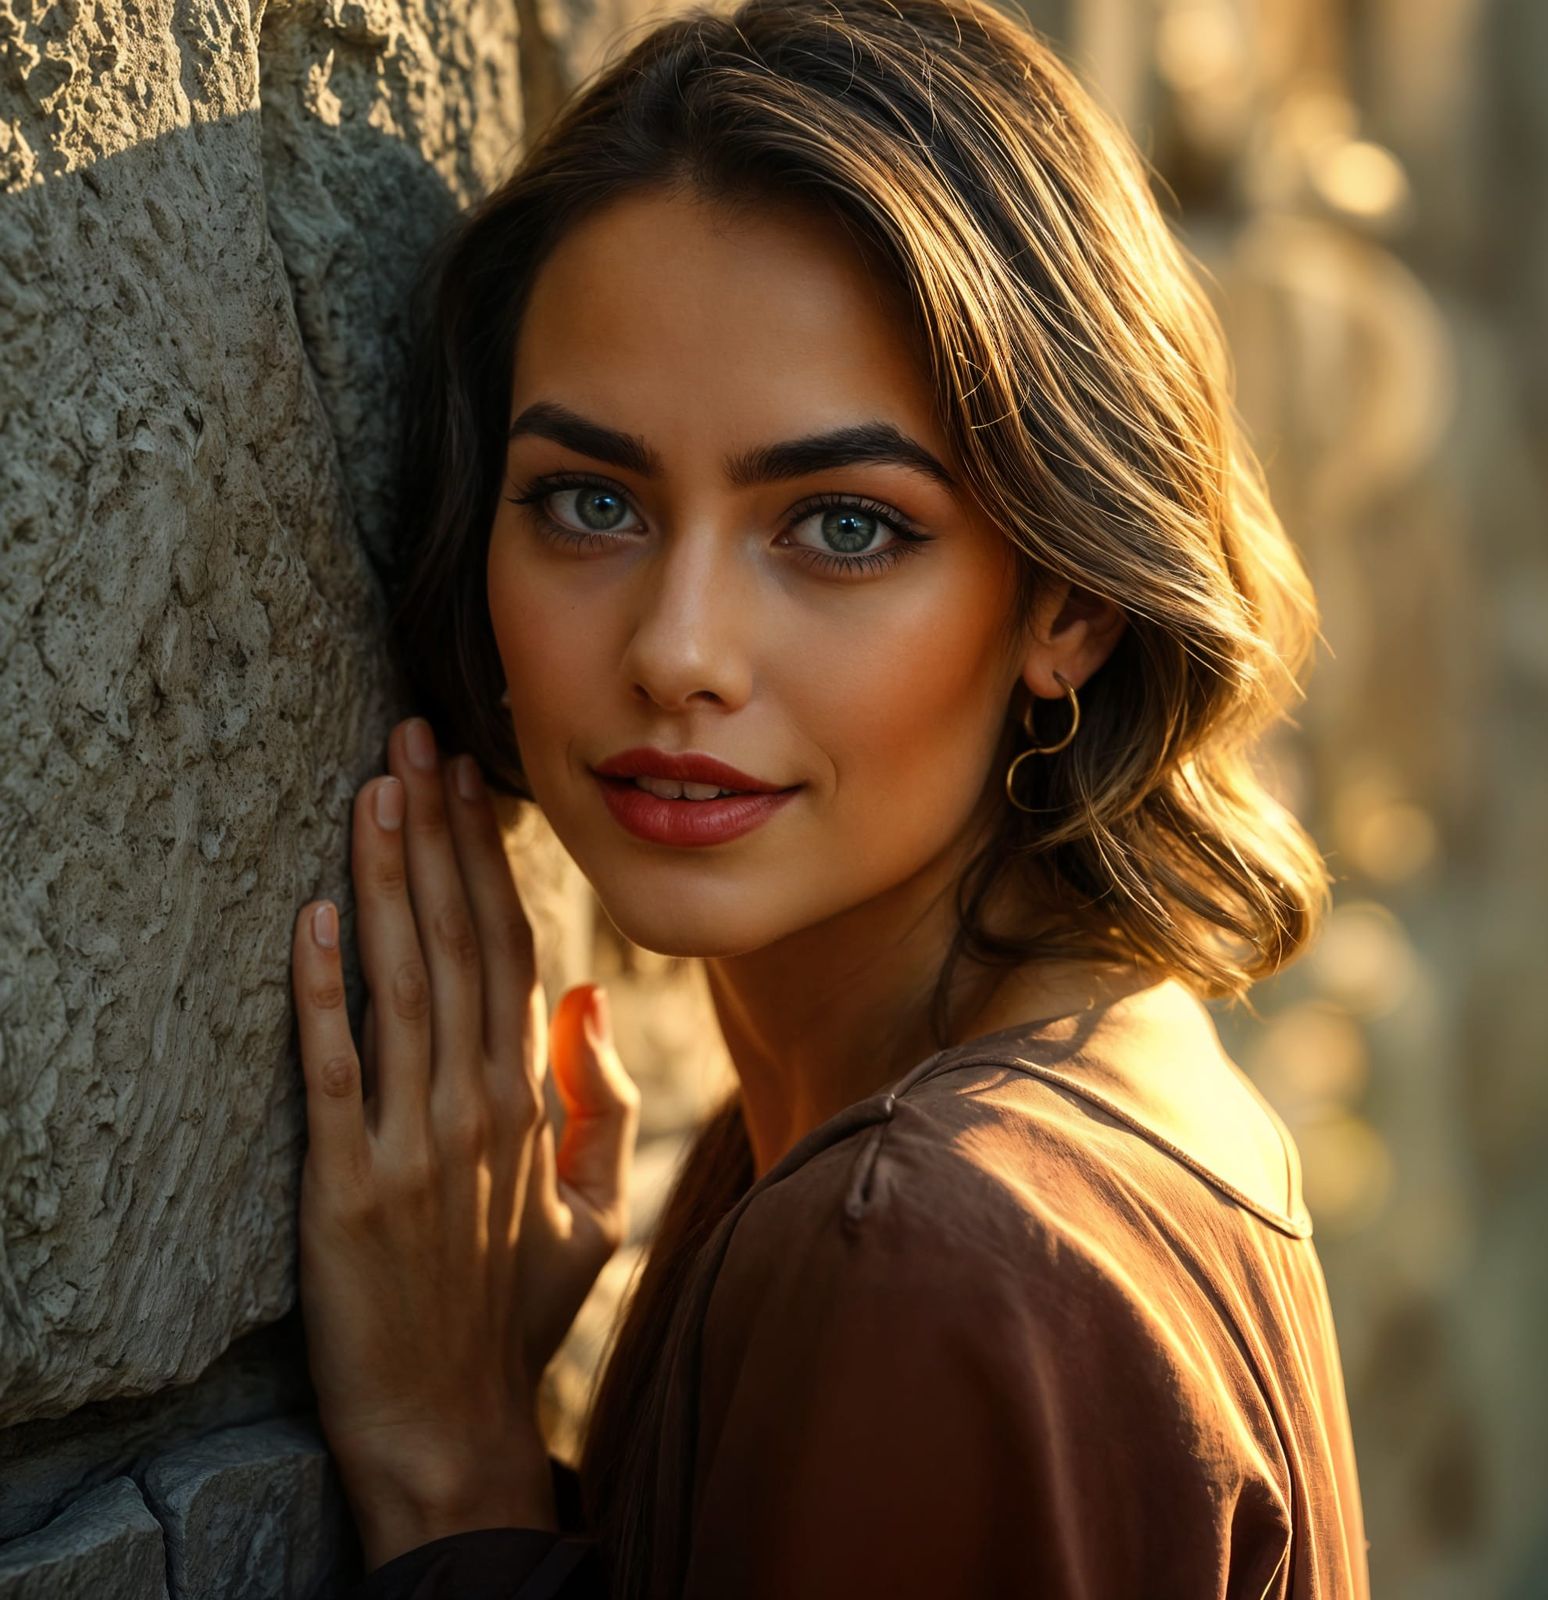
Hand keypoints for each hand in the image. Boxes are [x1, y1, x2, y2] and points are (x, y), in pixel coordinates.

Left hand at [290, 716, 639, 1546]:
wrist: (454, 1421)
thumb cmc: (521, 1314)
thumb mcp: (595, 1212)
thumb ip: (598, 1103)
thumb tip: (588, 1000)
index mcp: (530, 1099)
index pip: (512, 949)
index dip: (487, 861)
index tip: (468, 784)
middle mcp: (481, 1102)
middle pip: (459, 940)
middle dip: (435, 835)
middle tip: (411, 742)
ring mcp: (417, 1142)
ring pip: (404, 983)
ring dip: (385, 881)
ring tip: (371, 793)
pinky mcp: (349, 1187)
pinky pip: (336, 1072)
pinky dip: (321, 994)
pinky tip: (309, 920)